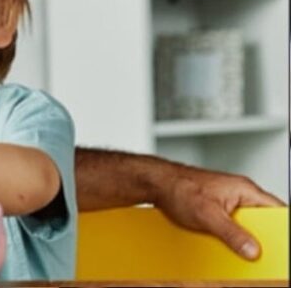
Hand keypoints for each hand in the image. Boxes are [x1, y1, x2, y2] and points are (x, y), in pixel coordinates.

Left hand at [153, 164, 284, 259]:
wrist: (154, 183)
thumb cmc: (177, 188)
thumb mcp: (207, 215)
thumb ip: (232, 233)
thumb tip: (251, 249)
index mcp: (244, 189)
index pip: (275, 209)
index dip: (278, 226)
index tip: (275, 242)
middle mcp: (238, 193)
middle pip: (260, 220)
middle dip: (256, 235)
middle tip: (250, 246)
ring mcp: (227, 200)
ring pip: (244, 224)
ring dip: (238, 235)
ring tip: (226, 238)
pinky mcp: (216, 207)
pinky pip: (229, 224)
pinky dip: (225, 233)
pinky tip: (216, 236)